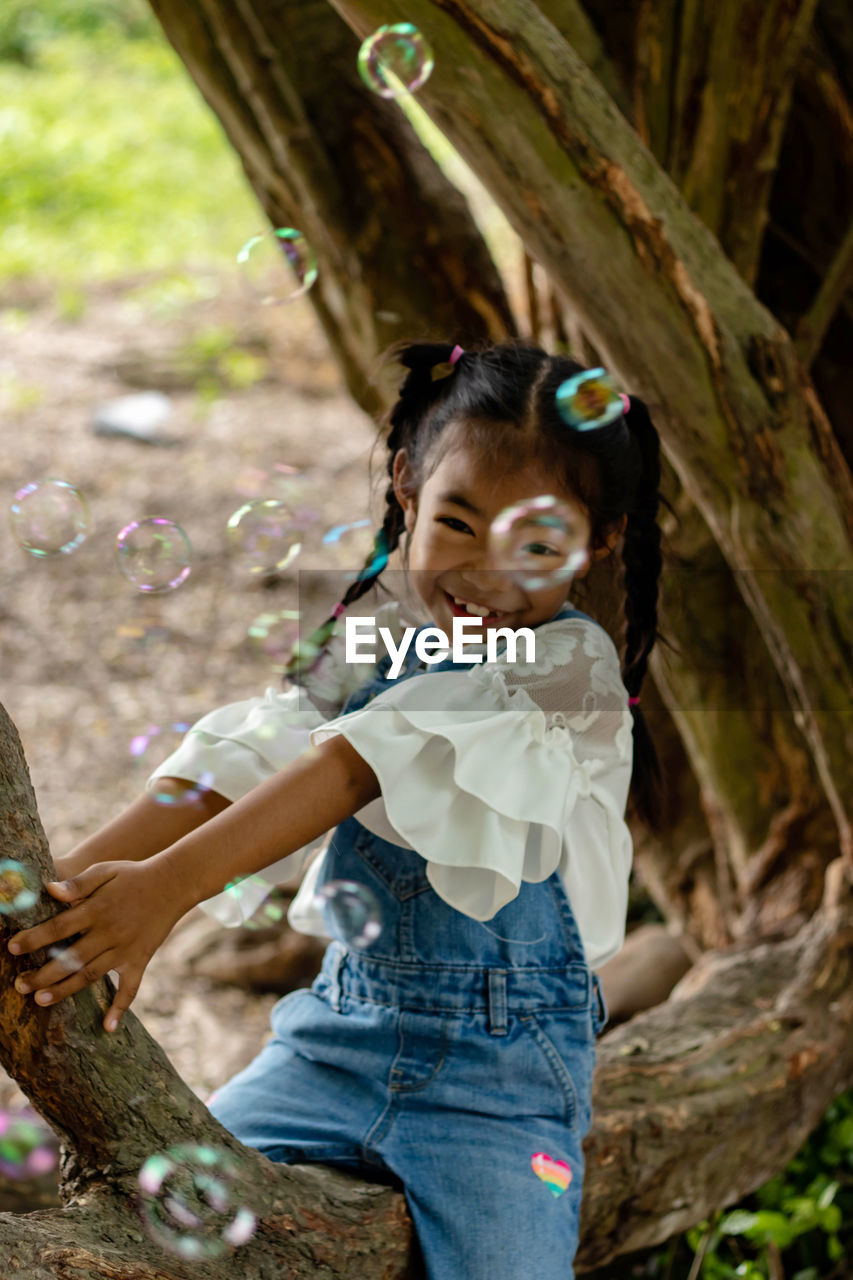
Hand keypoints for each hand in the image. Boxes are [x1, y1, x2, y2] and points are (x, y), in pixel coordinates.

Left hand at [6, 860, 186, 1032]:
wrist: (174, 883)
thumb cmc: (134, 875)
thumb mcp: (105, 871)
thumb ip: (78, 883)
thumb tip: (50, 890)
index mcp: (97, 909)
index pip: (59, 926)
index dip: (34, 938)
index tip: (12, 947)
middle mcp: (110, 932)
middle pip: (71, 957)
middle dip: (42, 973)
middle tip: (19, 985)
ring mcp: (125, 949)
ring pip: (91, 974)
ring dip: (65, 990)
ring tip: (40, 1000)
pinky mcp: (140, 959)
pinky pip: (130, 988)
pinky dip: (120, 1008)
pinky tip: (108, 1027)